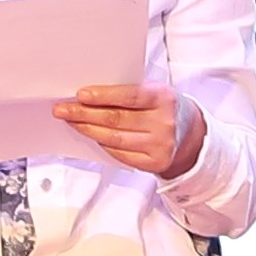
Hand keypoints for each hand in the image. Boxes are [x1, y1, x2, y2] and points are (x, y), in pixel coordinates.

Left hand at [64, 82, 204, 177]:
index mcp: (164, 98)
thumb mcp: (155, 92)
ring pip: (114, 139)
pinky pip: (120, 154)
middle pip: (116, 119)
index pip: (129, 97)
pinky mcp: (155, 163)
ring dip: (88, 130)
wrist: (191, 135)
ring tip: (72, 122)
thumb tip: (90, 96)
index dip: (103, 96)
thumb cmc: (165, 108)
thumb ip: (129, 92)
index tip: (80, 95)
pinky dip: (103, 144)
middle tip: (63, 109)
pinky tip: (92, 136)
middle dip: (85, 114)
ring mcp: (160, 146)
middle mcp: (164, 123)